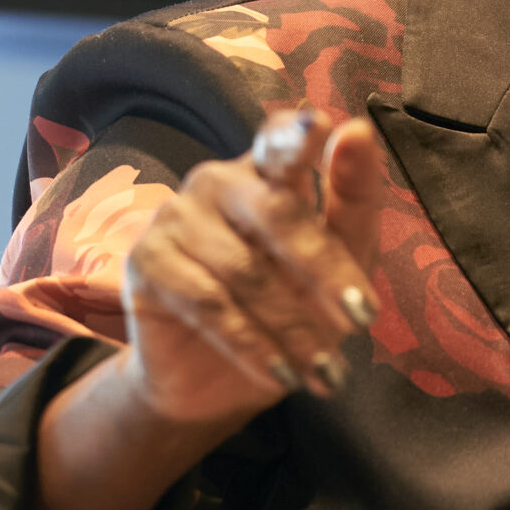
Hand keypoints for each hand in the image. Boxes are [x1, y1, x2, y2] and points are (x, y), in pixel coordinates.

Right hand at [116, 108, 385, 430]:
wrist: (216, 383)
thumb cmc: (288, 308)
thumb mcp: (341, 261)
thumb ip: (353, 200)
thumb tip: (358, 127)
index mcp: (265, 170)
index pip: (280, 139)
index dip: (300, 136)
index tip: (326, 127)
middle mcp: (217, 182)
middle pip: (276, 211)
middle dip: (325, 271)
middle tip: (361, 321)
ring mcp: (176, 217)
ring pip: (246, 271)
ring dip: (294, 327)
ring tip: (327, 370)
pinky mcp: (147, 261)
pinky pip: (209, 305)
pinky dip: (253, 345)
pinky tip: (281, 374)